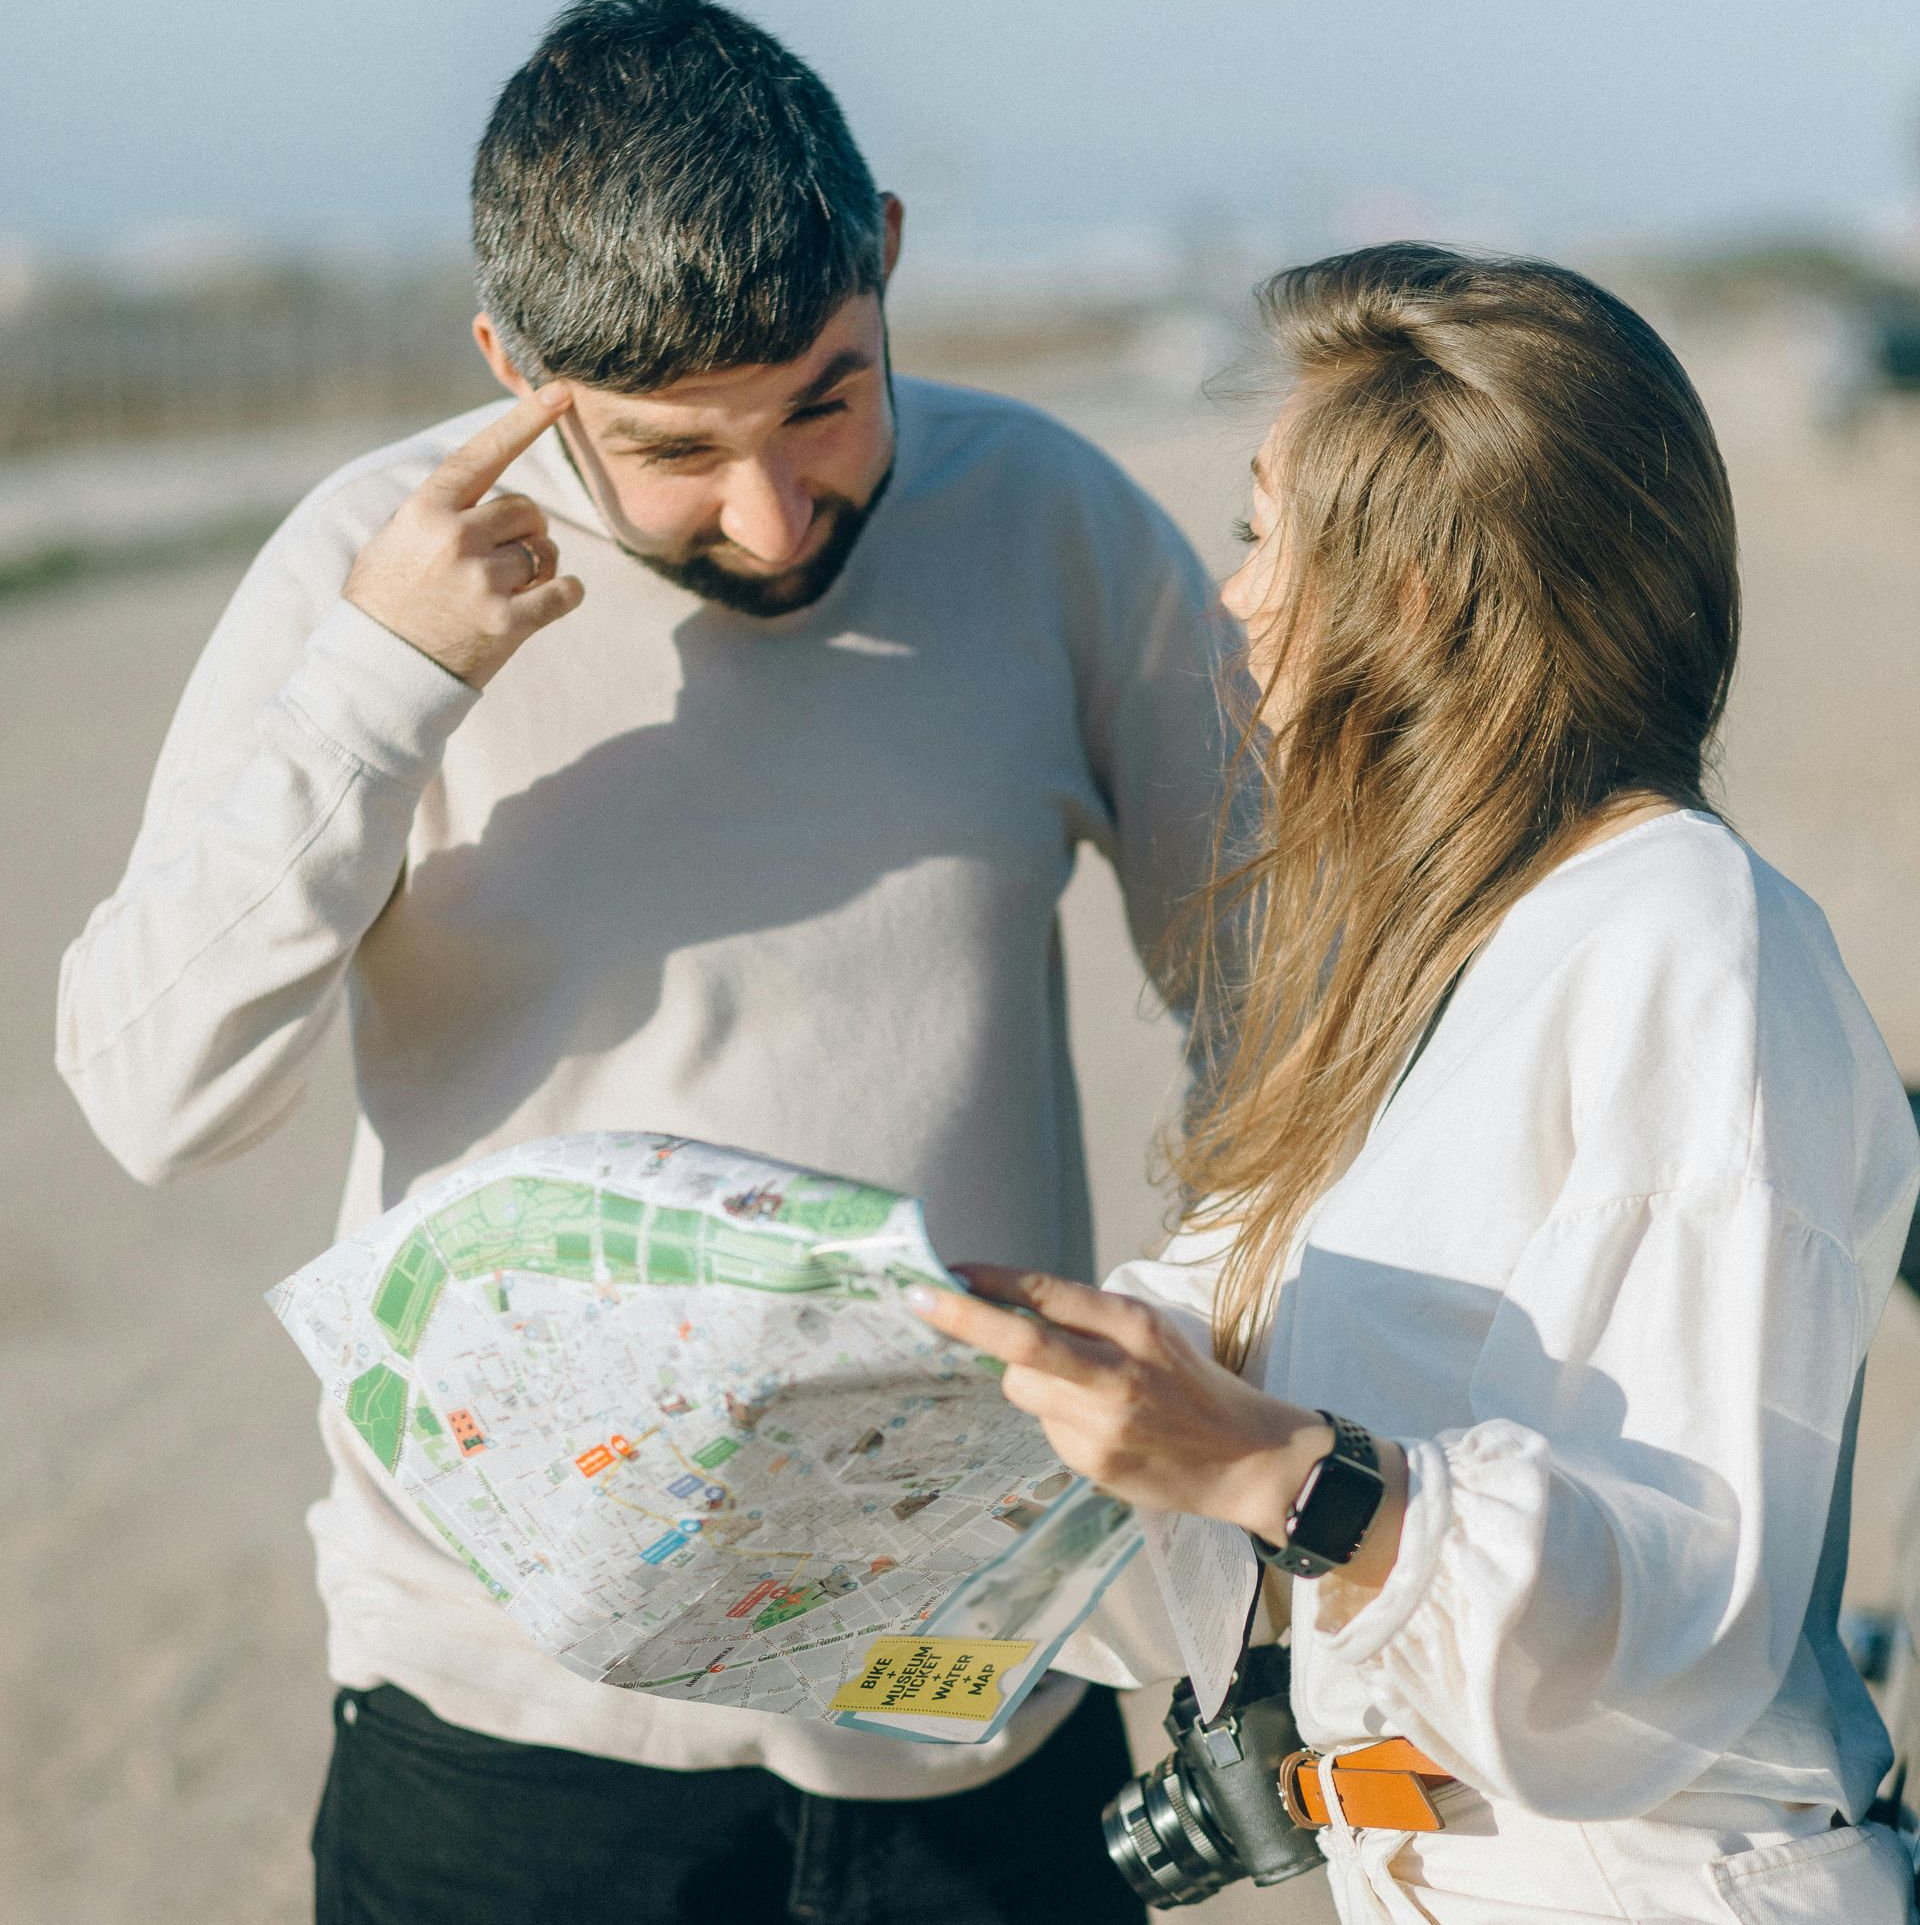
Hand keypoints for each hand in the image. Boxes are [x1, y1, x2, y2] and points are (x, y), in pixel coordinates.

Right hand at [344, 384, 585, 686]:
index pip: (483, 454)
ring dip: (539, 568)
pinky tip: (551, 601)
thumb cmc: (385, 605)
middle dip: (526, 532)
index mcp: (426, 511)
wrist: (380, 675)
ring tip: (507, 590)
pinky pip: (564, 593)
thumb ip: (436, 513)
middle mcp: (457, 538)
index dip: (524, 420)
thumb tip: (478, 491)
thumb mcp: (393, 543)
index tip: (561, 393)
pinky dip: (566, 595)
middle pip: (527, 511)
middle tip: (506, 558)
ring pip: (544, 553)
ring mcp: (484, 580)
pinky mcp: (508, 622)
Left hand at [908, 1265, 1327, 1529]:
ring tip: (1082, 1389)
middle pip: (1020, 1344)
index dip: (991, 1283)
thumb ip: (1086, 1320)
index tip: (948, 1270)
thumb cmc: (1192, 1383)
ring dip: (1028, 1379)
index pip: (1048, 1296)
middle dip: (962, 1319)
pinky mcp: (1093, 1462)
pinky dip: (1058, 1418)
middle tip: (918, 1299)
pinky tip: (1103, 1427)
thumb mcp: (1150, 1332)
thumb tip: (1006, 1308)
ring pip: (1022, 1387)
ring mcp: (1102, 1422)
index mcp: (1132, 1325)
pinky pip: (1046, 1426)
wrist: (1249, 1458)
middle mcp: (1116, 1371)